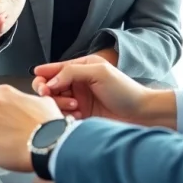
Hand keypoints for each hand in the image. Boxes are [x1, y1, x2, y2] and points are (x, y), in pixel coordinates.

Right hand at [32, 56, 172, 127]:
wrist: (140, 114)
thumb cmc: (125, 90)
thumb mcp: (98, 72)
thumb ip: (72, 72)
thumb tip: (49, 82)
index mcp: (81, 67)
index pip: (54, 69)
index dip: (43, 76)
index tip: (42, 86)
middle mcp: (77, 83)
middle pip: (49, 86)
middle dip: (48, 92)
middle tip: (50, 96)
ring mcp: (78, 100)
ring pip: (54, 102)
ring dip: (60, 104)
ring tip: (76, 107)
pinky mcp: (80, 115)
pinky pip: (62, 115)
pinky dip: (65, 115)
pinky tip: (78, 116)